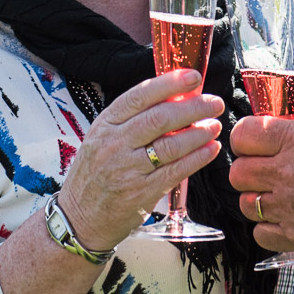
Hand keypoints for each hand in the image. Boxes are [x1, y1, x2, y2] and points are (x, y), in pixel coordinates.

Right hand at [58, 69, 223, 249]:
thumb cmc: (97, 171)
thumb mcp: (103, 137)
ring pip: (170, 146)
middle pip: (159, 118)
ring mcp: (127, 169)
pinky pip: (175, 171)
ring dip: (198, 133)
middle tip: (214, 103)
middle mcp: (114, 144)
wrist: (79, 216)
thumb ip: (133, 118)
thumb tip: (175, 97)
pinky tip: (210, 149)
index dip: (170, 83)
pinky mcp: (141, 193)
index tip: (193, 76)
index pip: (140, 96)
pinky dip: (197, 158)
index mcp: (105, 124)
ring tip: (214, 125)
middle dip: (193, 107)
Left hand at [230, 51, 293, 262]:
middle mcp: (289, 174)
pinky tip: (288, 216)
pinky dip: (270, 226)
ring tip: (279, 192)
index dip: (247, 137)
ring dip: (258, 197)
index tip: (260, 141)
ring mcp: (292, 209)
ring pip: (246, 204)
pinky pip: (261, 234)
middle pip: (238, 172)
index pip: (242, 135)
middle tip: (270, 167)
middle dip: (250, 167)